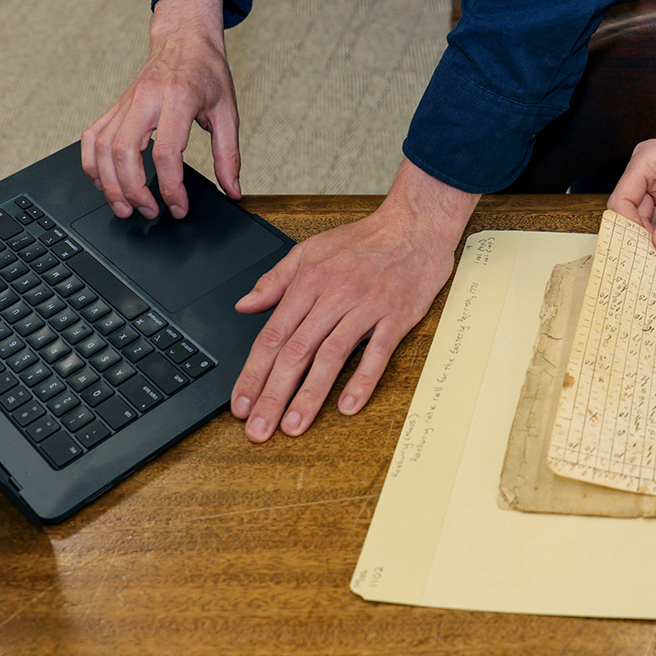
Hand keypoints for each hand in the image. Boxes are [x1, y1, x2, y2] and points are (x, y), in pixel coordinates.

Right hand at [81, 0, 240, 221]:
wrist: (185, 40)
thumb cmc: (207, 72)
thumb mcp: (228, 112)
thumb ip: (229, 154)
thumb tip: (233, 189)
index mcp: (179, 98)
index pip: (165, 151)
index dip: (170, 186)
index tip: (178, 207)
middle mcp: (147, 99)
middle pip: (125, 152)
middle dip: (133, 190)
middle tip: (149, 212)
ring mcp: (126, 102)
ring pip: (103, 147)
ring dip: (109, 184)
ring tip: (125, 207)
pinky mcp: (115, 106)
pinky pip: (93, 137)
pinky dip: (92, 164)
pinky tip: (104, 182)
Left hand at [230, 158, 479, 437]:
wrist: (414, 225)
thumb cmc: (364, 241)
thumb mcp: (310, 251)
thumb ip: (276, 280)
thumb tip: (245, 305)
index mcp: (309, 282)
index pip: (273, 336)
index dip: (253, 374)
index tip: (241, 404)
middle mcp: (334, 296)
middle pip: (296, 352)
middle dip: (273, 395)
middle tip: (259, 430)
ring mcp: (366, 307)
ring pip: (331, 356)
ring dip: (310, 395)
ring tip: (293, 426)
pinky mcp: (396, 316)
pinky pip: (377, 352)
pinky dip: (362, 380)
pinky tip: (348, 405)